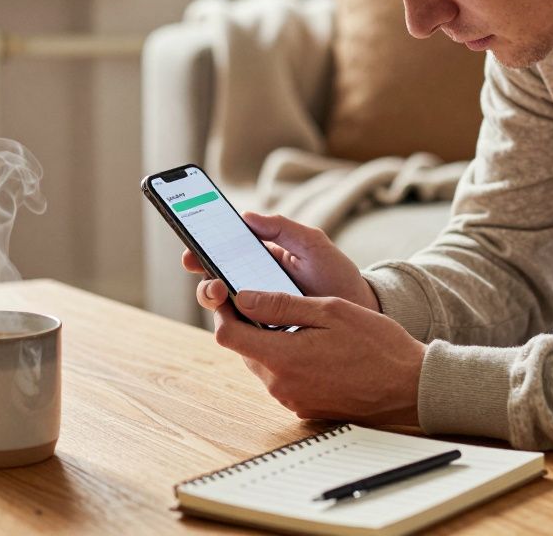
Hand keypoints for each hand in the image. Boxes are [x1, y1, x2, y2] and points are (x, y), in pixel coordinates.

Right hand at [182, 212, 380, 314]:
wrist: (362, 313)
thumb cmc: (336, 275)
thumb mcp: (312, 245)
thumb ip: (282, 229)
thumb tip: (246, 215)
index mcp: (259, 259)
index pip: (222, 254)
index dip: (200, 251)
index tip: (190, 250)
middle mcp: (252, 286)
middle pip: (214, 284)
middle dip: (205, 282)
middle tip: (213, 282)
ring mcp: (258, 312)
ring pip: (223, 310)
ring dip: (214, 303)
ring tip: (222, 297)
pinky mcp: (266, 336)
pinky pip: (243, 333)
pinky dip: (234, 328)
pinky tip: (237, 322)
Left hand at [215, 290, 425, 424]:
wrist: (410, 387)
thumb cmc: (377, 345)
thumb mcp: (329, 311)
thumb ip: (281, 305)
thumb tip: (242, 297)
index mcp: (282, 357)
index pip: (227, 334)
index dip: (224, 310)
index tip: (230, 291)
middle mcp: (280, 385)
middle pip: (242, 349)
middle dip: (248, 324)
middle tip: (269, 299)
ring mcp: (292, 400)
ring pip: (262, 364)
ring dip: (269, 342)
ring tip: (299, 322)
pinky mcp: (305, 408)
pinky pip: (282, 379)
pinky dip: (287, 360)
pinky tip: (314, 347)